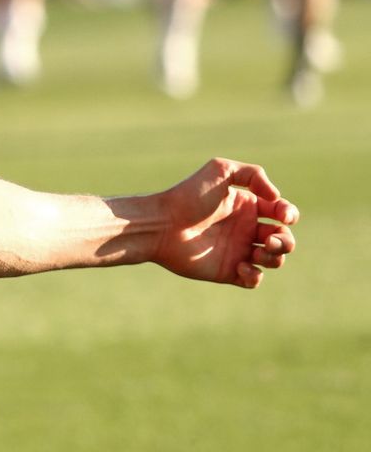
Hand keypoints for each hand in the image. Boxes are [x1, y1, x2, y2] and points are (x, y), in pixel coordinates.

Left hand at [152, 158, 298, 287]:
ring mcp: (236, 251)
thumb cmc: (188, 196)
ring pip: (273, 259)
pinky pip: (253, 280)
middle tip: (270, 239)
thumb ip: (253, 174)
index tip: (283, 215)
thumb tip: (275, 197)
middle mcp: (245, 229)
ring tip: (257, 251)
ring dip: (275, 257)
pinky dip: (255, 276)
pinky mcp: (226, 271)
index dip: (290, 214)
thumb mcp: (220, 170)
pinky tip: (240, 266)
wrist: (161, 224)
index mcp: (247, 207)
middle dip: (286, 240)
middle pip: (283, 238)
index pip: (282, 213)